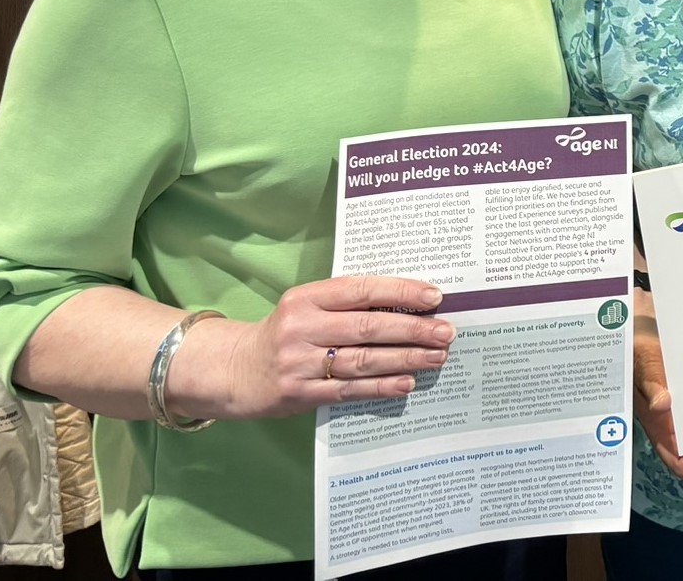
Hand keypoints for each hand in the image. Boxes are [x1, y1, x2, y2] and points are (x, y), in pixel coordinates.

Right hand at [206, 275, 453, 417]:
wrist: (235, 370)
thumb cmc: (285, 332)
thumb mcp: (307, 307)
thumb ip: (348, 304)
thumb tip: (410, 304)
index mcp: (306, 298)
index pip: (361, 289)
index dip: (401, 292)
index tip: (436, 297)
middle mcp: (301, 327)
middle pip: (368, 326)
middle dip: (413, 329)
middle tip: (447, 332)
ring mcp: (298, 362)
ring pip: (364, 359)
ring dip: (406, 359)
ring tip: (437, 357)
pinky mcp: (299, 393)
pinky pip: (349, 389)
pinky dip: (381, 387)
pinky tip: (407, 383)